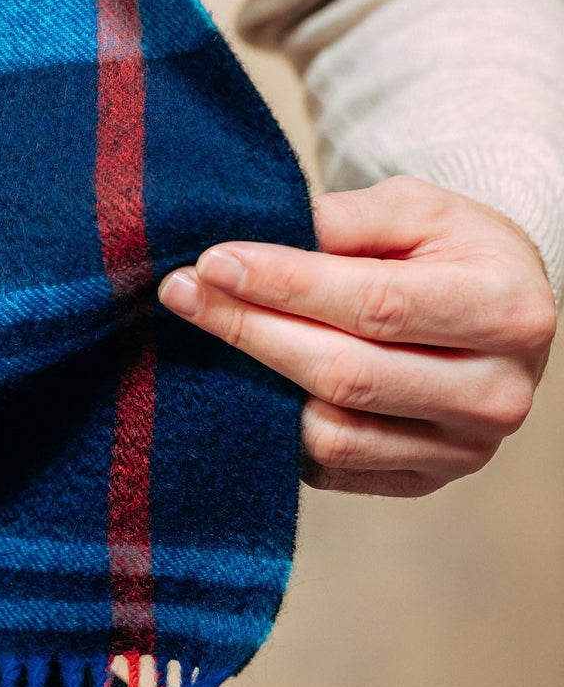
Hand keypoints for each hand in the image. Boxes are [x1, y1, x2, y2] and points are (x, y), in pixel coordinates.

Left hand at [157, 178, 555, 497]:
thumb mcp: (419, 207)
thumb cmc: (455, 248)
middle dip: (250, 329)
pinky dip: (280, 428)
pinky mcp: (429, 480)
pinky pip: (335, 467)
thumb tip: (259, 241)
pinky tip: (247, 380)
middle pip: (346, 374)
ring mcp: (464, 449)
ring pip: (334, 433)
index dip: (285, 285)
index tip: (213, 261)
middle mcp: (496, 393)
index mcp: (504, 310)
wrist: (504, 308)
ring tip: (205, 332)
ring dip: (255, 383)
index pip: (375, 304)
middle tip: (182, 292)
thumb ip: (348, 219)